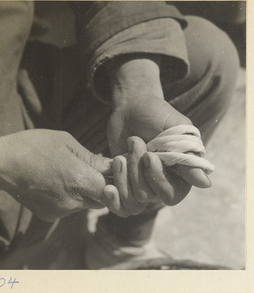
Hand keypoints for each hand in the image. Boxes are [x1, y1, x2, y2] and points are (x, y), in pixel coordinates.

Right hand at [0, 130, 111, 220]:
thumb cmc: (34, 146)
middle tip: (94, 170)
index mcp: (77, 180)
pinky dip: (73, 197)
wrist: (2, 165)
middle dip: (103, 187)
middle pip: (101, 200)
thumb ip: (91, 158)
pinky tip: (60, 182)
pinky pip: (71, 208)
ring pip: (87, 204)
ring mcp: (60, 211)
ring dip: (87, 191)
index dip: (114, 181)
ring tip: (74, 173)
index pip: (110, 190)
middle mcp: (71, 201)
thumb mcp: (66, 143)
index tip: (110, 170)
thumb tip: (112, 165)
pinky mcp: (51, 216)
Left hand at [105, 58, 210, 208]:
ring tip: (120, 155)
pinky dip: (112, 197)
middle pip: (149, 196)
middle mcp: (161, 182)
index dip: (158, 179)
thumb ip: (186, 154)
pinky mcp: (123, 182)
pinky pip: (118, 204)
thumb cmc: (155, 113)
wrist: (130, 107)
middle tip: (134, 142)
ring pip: (133, 200)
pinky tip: (106, 185)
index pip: (172, 194)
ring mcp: (141, 183)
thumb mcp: (173, 127)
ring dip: (123, 175)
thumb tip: (205, 183)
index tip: (149, 155)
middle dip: (137, 171)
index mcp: (179, 172)